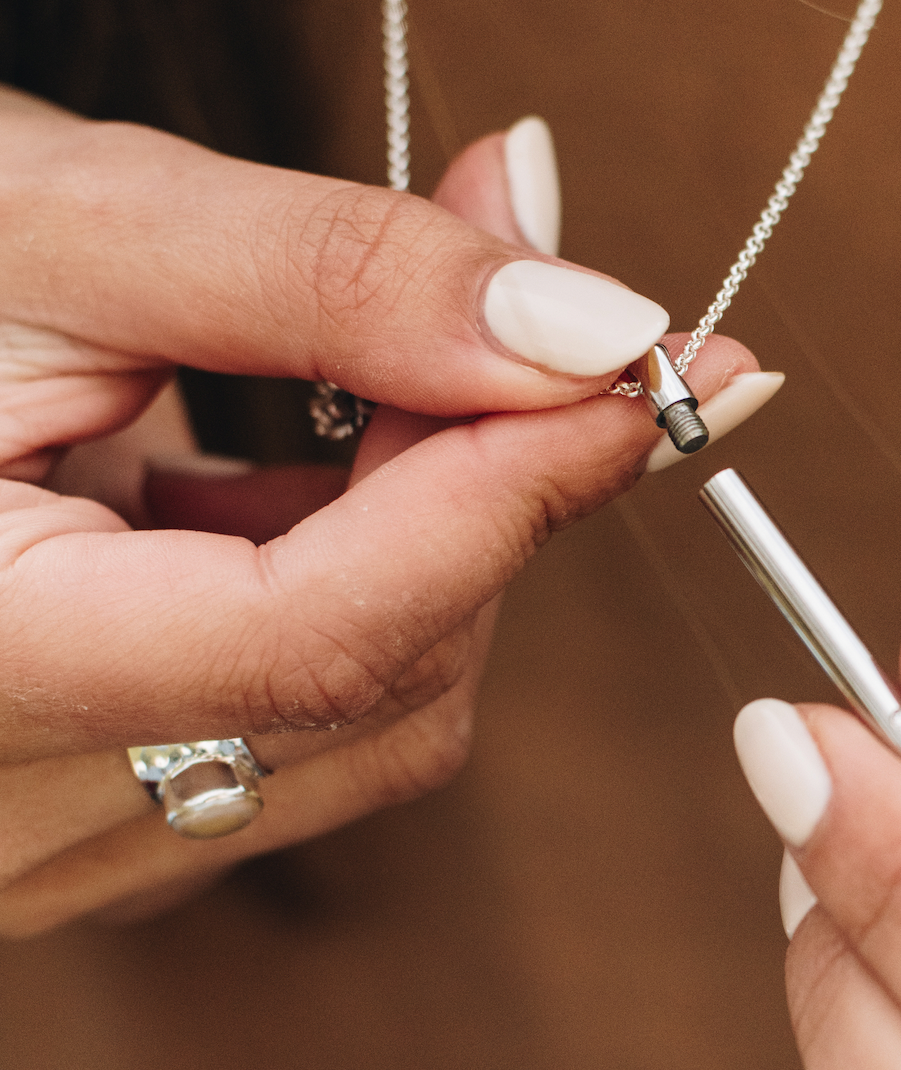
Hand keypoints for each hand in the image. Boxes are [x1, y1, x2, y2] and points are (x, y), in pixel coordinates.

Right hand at [0, 94, 755, 932]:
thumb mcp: (51, 226)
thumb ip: (328, 274)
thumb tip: (585, 319)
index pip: (325, 634)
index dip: (520, 489)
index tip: (666, 366)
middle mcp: (1, 814)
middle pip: (375, 681)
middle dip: (493, 489)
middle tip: (536, 311)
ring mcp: (43, 843)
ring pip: (364, 713)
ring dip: (433, 533)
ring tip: (390, 362)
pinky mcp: (83, 809)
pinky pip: (299, 716)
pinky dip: (358, 574)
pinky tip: (317, 452)